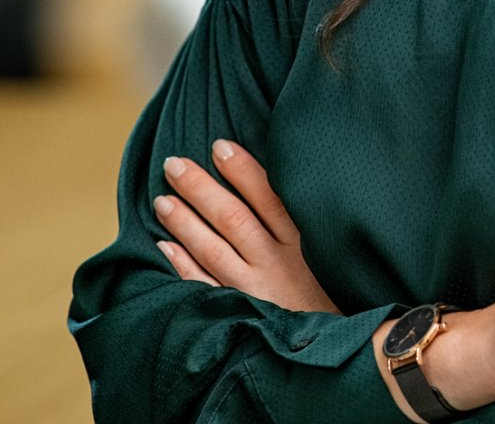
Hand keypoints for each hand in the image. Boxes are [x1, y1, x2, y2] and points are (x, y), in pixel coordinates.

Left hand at [152, 139, 339, 314]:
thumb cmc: (330, 292)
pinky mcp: (240, 314)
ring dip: (184, 222)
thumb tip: (279, 181)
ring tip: (162, 200)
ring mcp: (255, 290)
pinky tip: (165, 247)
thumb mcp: (328, 253)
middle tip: (173, 165)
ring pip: (213, 249)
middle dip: (200, 188)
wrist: (332, 349)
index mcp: (302, 242)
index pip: (268, 197)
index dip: (242, 170)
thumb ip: (302, 223)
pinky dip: (183, 266)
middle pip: (233, 218)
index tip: (219, 146)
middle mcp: (277, 263)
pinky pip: (204, 287)